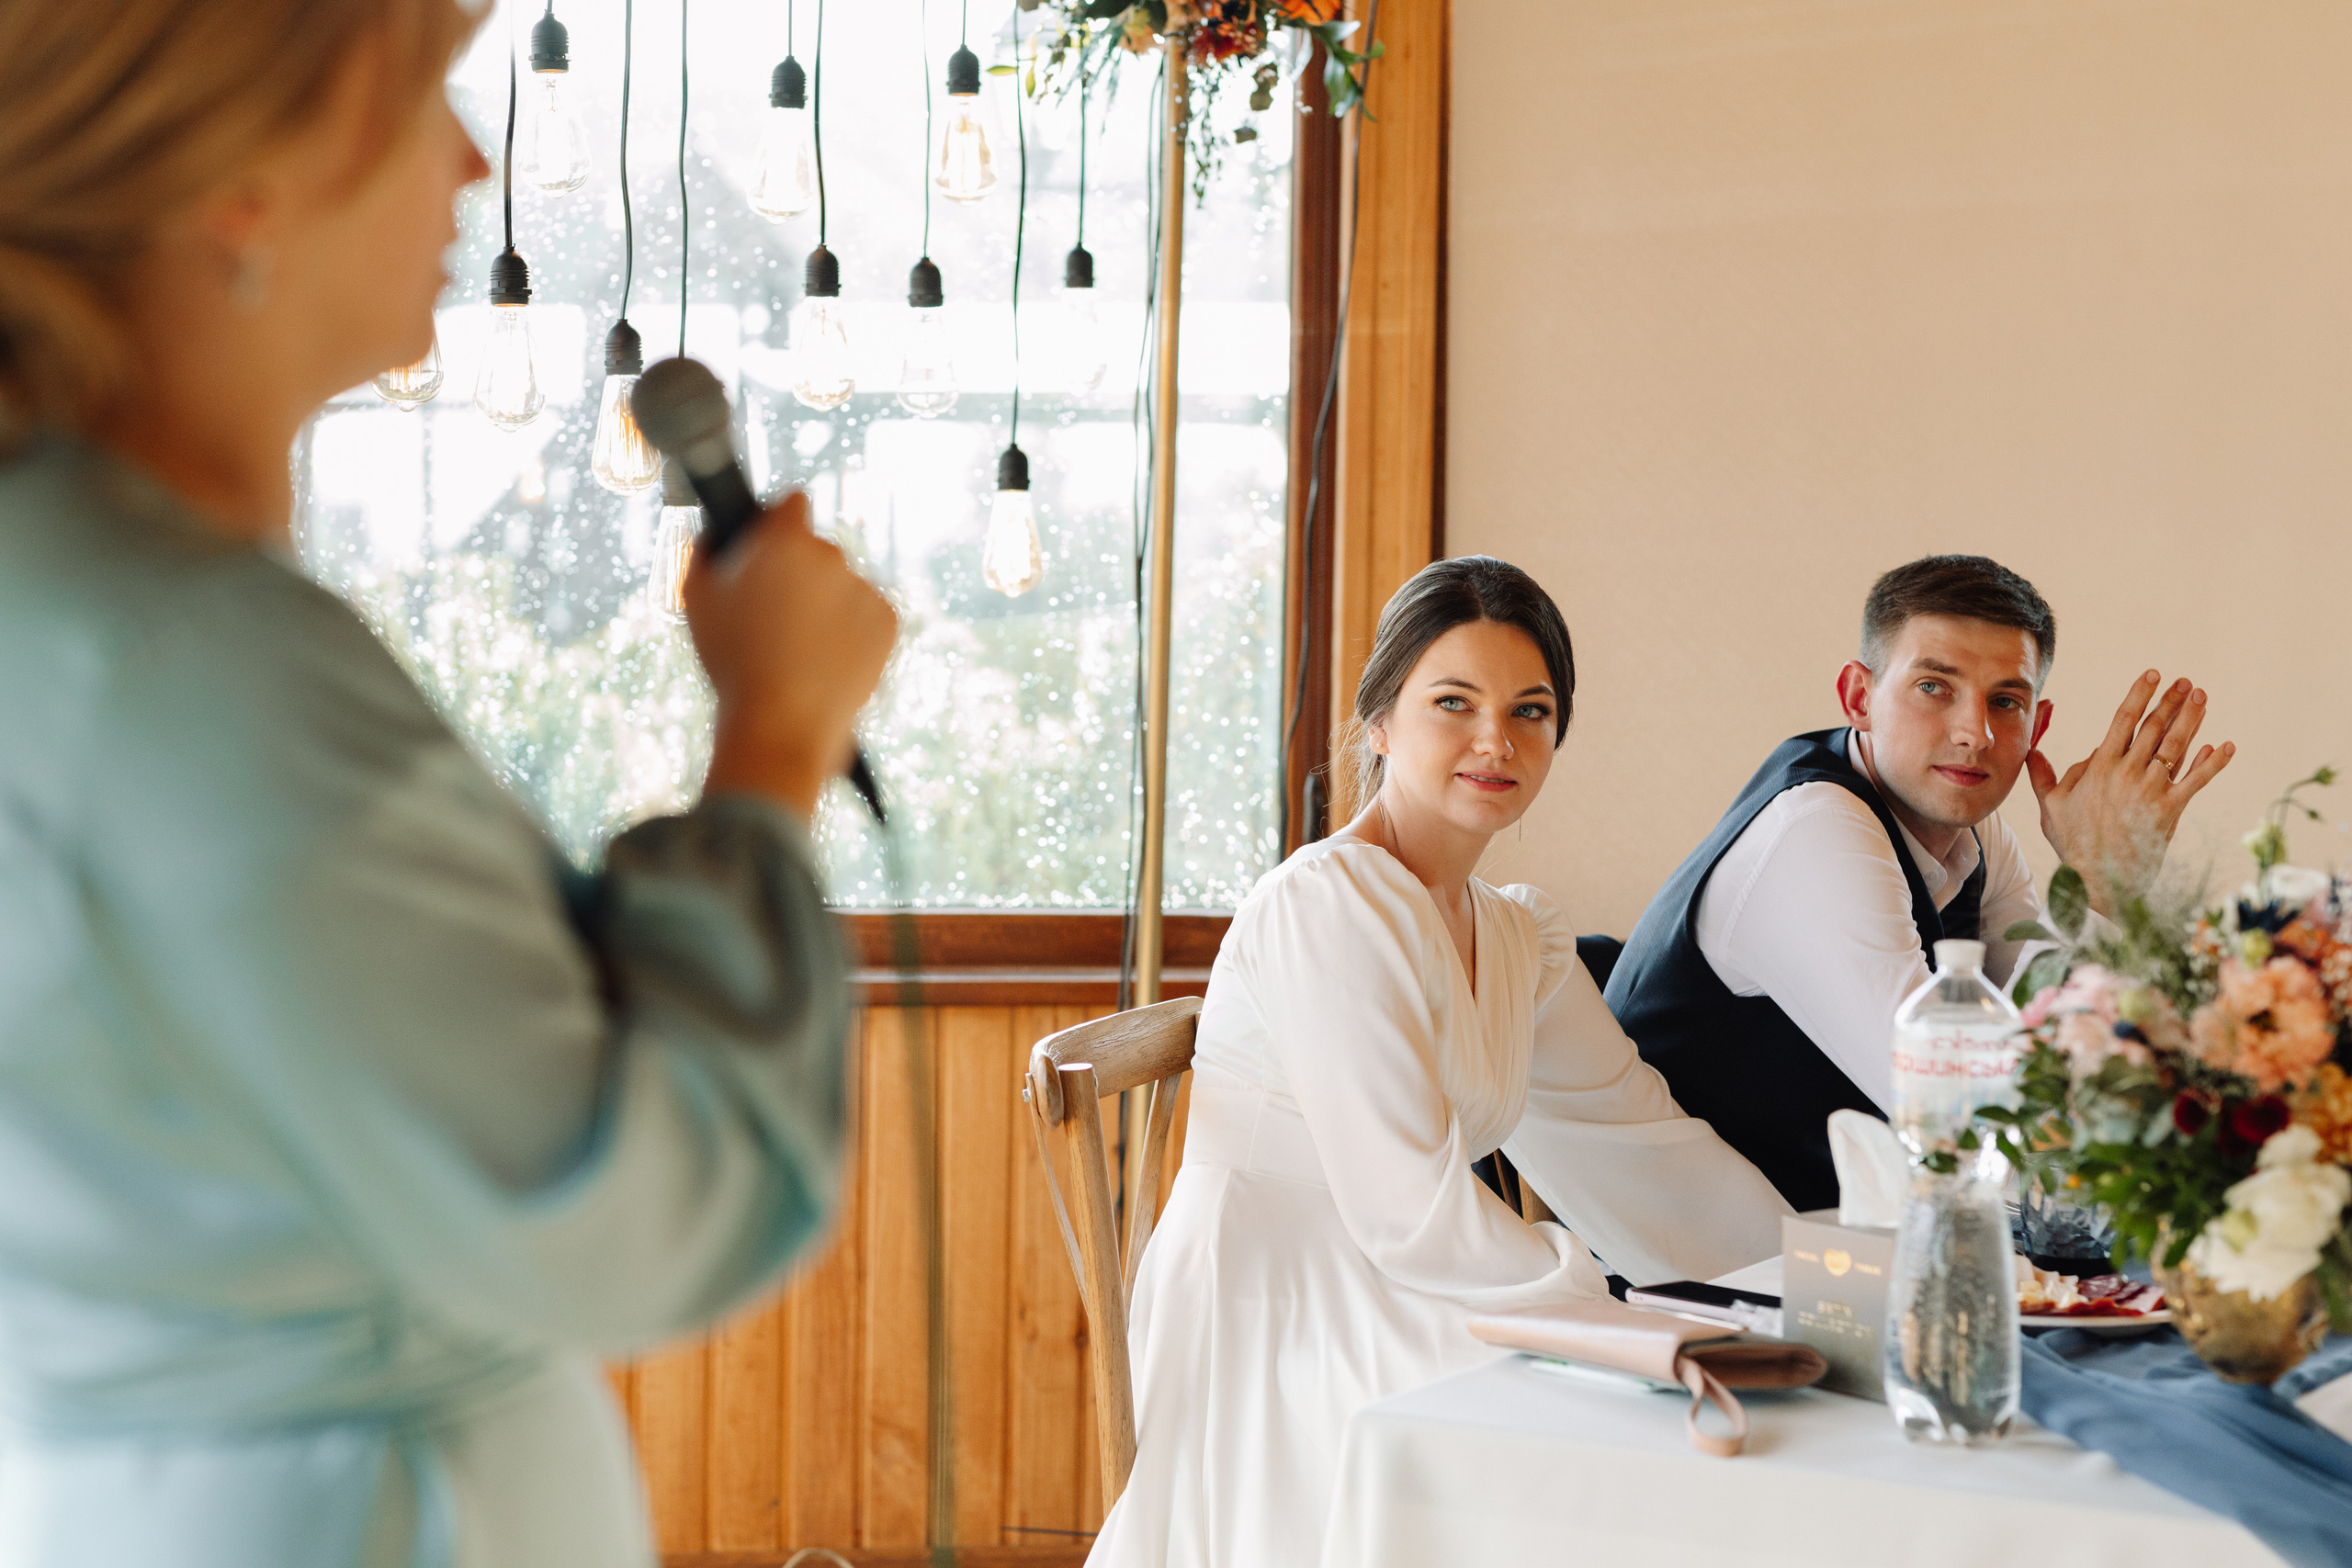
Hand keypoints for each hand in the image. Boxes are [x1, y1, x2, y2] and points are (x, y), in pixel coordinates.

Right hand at [686, 492, 897, 820]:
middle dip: (799, 573)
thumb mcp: (696, 599)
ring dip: (825, 604)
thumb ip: (706, 549)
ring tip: (797, 649)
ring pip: (841, 586)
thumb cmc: (733, 662)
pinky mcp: (887, 621)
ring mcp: (864, 588)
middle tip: (773, 615)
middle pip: (816, 551)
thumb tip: (718, 531)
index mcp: (786, 540)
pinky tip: (822, 659)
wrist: (782, 724)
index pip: (792, 504)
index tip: (771, 542)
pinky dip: (850, 631)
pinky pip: (865, 615)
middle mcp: (832, 555)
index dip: (778, 522)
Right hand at [2028, 671, 2233, 916]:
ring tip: (2202, 697)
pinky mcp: (2170, 810)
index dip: (2139, 695)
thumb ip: (2043, 775)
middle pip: (2154, 727)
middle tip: (2185, 682)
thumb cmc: (2072, 842)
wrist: (2097, 877)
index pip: (2123, 720)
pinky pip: (2196, 781)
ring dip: (2192, 719)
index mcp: (2100, 767)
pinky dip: (2213, 763)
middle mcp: (2127, 773)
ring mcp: (2151, 790)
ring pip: (2176, 746)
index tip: (2153, 675)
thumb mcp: (2050, 805)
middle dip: (2171, 701)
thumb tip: (2033, 752)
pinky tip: (2225, 746)